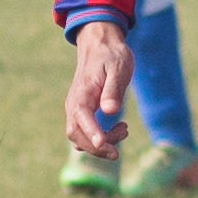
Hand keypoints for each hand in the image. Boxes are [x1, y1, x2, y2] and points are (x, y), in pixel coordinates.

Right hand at [65, 22, 133, 156]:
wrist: (100, 46)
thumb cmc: (111, 56)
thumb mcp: (118, 68)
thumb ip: (113, 90)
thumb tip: (110, 111)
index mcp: (82, 94)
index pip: (82, 118)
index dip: (92, 134)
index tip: (103, 145)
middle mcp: (73, 104)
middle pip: (76, 135)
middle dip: (96, 148)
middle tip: (117, 152)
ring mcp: (75, 110)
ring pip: (79, 138)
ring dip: (99, 144)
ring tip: (124, 129)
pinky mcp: (81, 112)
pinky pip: (84, 133)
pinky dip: (99, 138)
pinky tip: (118, 127)